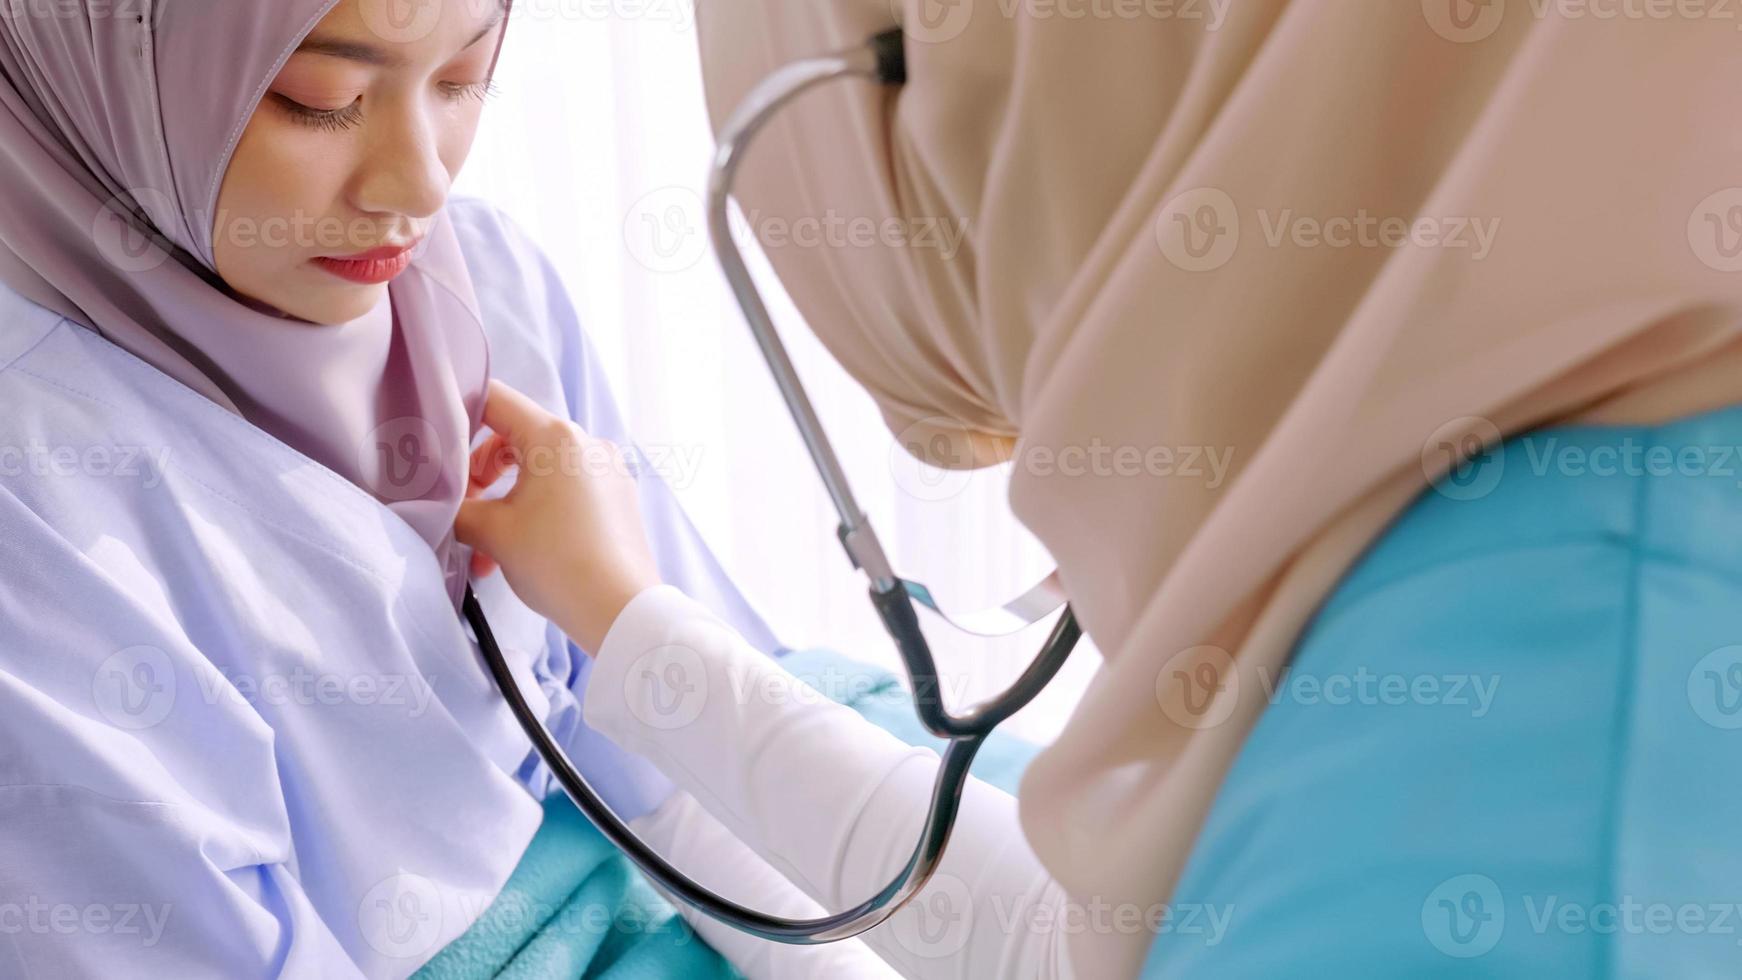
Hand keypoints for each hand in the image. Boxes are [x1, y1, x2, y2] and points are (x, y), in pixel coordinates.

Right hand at [456, 379, 662, 653]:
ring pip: (539, 470)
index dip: (458, 413)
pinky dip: (535, 511)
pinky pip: (566, 491)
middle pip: (515, 437)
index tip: (436, 443)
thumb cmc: (558, 564)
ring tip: (485, 548)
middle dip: (480, 473)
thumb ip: (456, 507)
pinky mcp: (617, 499)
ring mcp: (607, 471)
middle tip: (462, 509)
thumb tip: (439, 502)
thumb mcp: (492, 533)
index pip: (495, 400)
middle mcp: (587, 444)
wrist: (620, 610)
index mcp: (556, 438)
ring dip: (504, 502)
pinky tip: (516, 551)